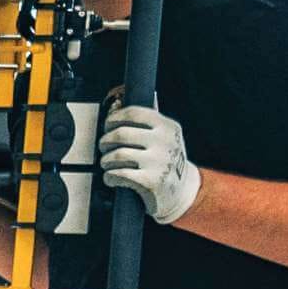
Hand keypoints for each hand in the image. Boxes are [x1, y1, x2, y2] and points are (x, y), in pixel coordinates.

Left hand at [98, 103, 202, 223]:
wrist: (182, 192)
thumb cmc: (168, 162)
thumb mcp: (167, 136)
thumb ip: (153, 118)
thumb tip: (143, 96)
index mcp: (168, 127)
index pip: (133, 112)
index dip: (113, 118)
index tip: (108, 126)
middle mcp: (165, 142)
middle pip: (120, 134)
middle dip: (105, 142)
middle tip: (105, 148)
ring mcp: (159, 162)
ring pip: (117, 155)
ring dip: (106, 161)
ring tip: (109, 164)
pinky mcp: (150, 181)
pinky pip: (118, 174)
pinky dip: (109, 177)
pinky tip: (112, 178)